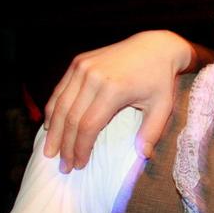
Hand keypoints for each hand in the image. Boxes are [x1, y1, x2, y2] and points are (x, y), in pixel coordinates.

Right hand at [43, 30, 196, 171]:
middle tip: (62, 166)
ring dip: (54, 130)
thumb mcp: (163, 107)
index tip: (79, 165)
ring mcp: (83, 67)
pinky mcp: (79, 62)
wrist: (156, 47)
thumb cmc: (161, 80)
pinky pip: (60, 90)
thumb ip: (152, 132)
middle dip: (65, 145)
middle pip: (71, 118)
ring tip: (50, 151)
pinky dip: (54, 109)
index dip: (81, 148)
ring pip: (60, 104)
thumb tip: (143, 156)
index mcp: (113, 89)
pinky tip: (51, 127)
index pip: (88, 126)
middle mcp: (93, 76)